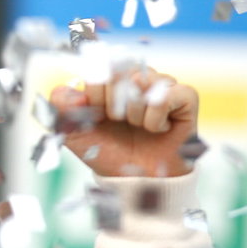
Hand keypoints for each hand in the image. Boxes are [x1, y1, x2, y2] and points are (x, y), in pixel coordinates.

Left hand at [49, 67, 198, 177]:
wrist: (135, 179)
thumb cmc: (106, 152)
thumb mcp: (72, 132)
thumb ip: (61, 107)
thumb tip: (74, 91)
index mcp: (109, 80)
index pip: (98, 68)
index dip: (93, 96)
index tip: (97, 117)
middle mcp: (136, 77)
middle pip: (119, 71)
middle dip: (112, 105)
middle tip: (119, 122)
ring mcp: (162, 85)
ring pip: (142, 82)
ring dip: (134, 115)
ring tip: (139, 128)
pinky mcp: (185, 97)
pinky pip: (165, 96)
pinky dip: (155, 120)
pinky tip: (159, 129)